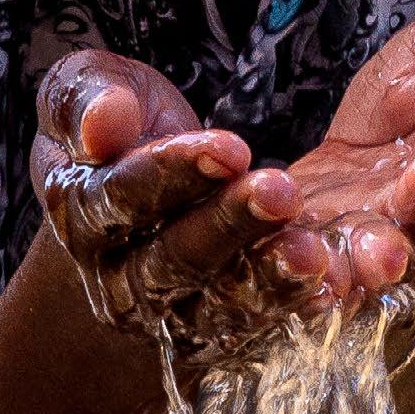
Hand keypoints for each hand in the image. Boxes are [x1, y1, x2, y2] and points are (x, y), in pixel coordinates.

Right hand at [32, 48, 304, 330]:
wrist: (142, 174)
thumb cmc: (117, 119)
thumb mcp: (87, 86)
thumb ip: (85, 99)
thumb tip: (101, 125)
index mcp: (81, 213)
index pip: (121, 199)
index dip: (172, 174)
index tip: (230, 148)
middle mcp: (119, 275)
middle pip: (173, 259)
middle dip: (229, 226)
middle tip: (280, 194)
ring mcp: (170, 309)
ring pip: (218, 305)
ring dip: (269, 278)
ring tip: (313, 251)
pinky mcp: (218, 326)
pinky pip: (258, 325)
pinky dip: (295, 306)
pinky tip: (333, 285)